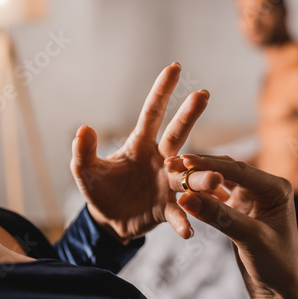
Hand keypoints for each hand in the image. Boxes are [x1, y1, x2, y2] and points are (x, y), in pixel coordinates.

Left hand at [70, 63, 208, 242]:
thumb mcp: (86, 170)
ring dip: (200, 176)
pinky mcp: (167, 209)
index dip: (162, 91)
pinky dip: (183, 221)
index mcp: (140, 144)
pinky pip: (178, 214)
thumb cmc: (100, 187)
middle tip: (203, 95)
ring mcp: (166, 184)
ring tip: (214, 176)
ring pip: (187, 176)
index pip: (152, 113)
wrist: (109, 218)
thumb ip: (84, 151)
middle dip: (188, 115)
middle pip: (177, 135)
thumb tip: (83, 129)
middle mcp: (160, 159)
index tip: (174, 67)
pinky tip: (188, 231)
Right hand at [166, 155, 297, 298]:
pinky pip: (213, 197)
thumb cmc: (276, 265)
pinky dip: (198, 193)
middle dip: (199, 166)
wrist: (278, 291)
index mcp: (276, 188)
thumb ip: (219, 215)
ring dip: (196, 177)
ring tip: (171, 171)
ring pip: (217, 181)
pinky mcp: (236, 209)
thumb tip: (185, 197)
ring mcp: (248, 198)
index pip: (239, 170)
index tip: (185, 160)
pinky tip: (181, 188)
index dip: (210, 165)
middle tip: (172, 163)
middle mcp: (262, 188)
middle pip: (226, 171)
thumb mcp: (249, 237)